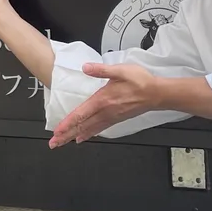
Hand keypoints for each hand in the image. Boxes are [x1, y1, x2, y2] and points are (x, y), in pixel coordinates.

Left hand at [49, 63, 163, 147]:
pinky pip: (99, 128)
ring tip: (64, 142)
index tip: (57, 131)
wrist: (157, 94)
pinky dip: (89, 134)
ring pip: (89, 129)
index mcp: (103, 100)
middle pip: (82, 125)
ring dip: (75, 136)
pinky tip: (84, 137)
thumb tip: (86, 67)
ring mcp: (111, 117)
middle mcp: (105, 111)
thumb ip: (101, 70)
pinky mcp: (117, 119)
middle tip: (54, 143)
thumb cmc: (140, 81)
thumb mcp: (120, 70)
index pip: (81, 114)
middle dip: (67, 135)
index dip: (68, 123)